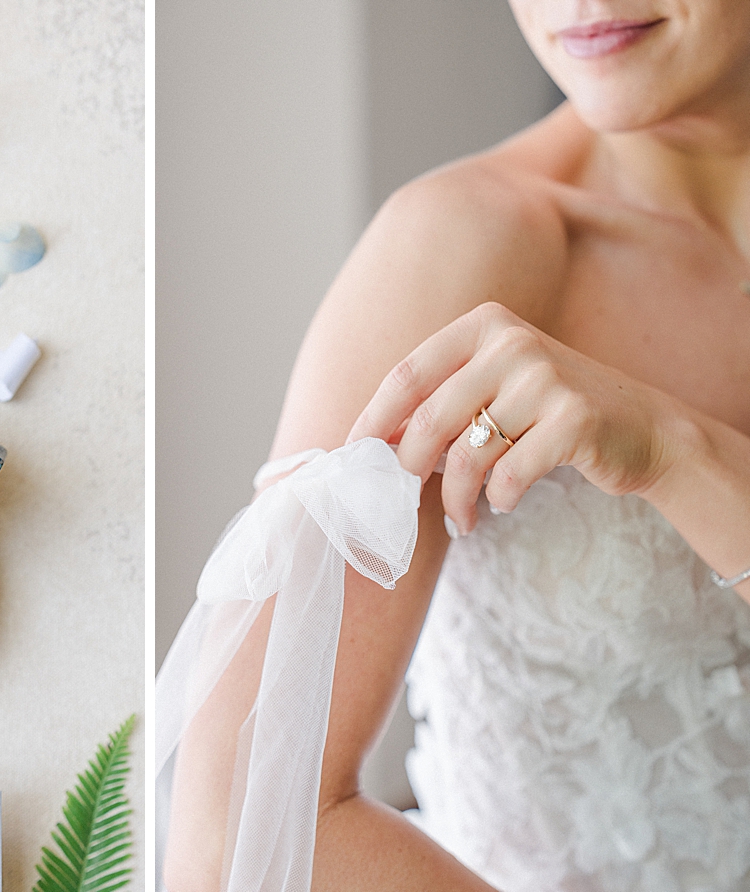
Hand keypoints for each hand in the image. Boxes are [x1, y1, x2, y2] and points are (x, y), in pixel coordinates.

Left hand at [348, 302, 675, 533]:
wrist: (643, 429)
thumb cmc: (549, 414)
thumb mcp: (492, 392)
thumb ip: (439, 407)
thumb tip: (372, 447)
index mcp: (483, 326)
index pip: (406, 375)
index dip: (373, 420)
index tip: (353, 457)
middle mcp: (512, 343)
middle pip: (430, 418)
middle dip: (407, 468)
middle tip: (402, 499)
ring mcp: (546, 377)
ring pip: (467, 453)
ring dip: (454, 498)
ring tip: (460, 518)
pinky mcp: (575, 418)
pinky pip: (509, 474)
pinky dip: (498, 499)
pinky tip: (503, 504)